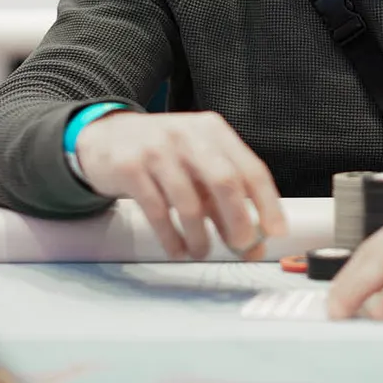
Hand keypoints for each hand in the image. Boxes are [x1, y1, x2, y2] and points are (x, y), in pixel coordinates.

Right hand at [74, 110, 286, 259]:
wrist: (106, 137)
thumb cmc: (162, 153)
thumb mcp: (195, 162)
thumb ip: (222, 196)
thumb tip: (253, 239)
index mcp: (212, 130)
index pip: (250, 168)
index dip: (268, 202)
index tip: (276, 231)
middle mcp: (187, 135)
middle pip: (225, 183)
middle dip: (239, 221)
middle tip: (243, 246)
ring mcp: (157, 150)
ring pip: (189, 203)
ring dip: (200, 237)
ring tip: (202, 252)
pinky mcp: (130, 168)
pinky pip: (157, 212)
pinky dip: (171, 238)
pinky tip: (177, 249)